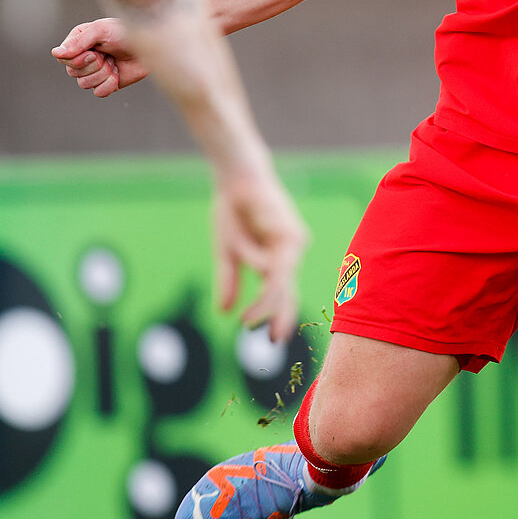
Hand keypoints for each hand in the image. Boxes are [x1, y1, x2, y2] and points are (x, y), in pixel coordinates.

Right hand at [52, 17, 148, 96]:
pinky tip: (117, 74)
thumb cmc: (126, 32)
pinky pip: (98, 93)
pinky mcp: (106, 83)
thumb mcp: (101, 30)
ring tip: (114, 63)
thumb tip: (56, 53)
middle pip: (73, 73)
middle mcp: (83, 57)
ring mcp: (94, 71)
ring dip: (103, 74)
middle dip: (94, 66)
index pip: (64, 59)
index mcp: (78, 42)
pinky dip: (109, 85)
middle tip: (108, 55)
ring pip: (84, 84)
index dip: (79, 59)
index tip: (95, 51)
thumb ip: (79, 41)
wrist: (151, 46)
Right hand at [214, 165, 308, 342]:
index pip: (282, 293)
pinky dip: (266, 274)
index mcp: (278, 258)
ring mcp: (293, 242)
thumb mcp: (228, 250)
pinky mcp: (289, 232)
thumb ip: (230, 280)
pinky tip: (258, 286)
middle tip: (275, 341)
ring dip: (267, 301)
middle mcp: (290, 251)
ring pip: (281, 280)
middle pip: (287, 290)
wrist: (236, 178)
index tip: (274, 340)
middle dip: (280, 316)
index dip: (279, 316)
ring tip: (249, 322)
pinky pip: (277, 261)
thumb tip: (224, 312)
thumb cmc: (234, 211)